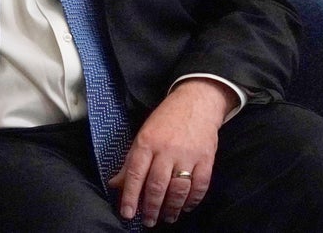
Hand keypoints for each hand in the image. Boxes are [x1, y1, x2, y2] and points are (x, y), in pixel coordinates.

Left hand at [108, 79, 235, 226]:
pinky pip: (200, 186)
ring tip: (167, 217)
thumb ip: (130, 160)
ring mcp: (188, 155)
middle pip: (156, 185)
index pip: (135, 173)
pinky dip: (193, 201)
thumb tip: (115, 184)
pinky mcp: (206, 159)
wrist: (197, 101)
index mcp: (147, 142)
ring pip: (178, 190)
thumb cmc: (166, 119)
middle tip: (148, 221)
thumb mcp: (143, 134)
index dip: (130, 196)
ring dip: (172, 208)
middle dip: (151, 208)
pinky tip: (186, 207)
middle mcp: (166, 149)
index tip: (127, 213)